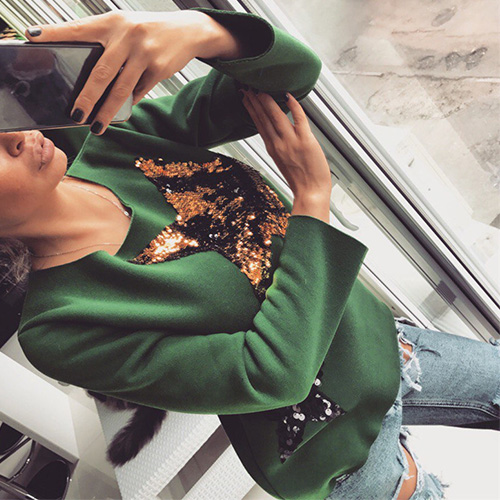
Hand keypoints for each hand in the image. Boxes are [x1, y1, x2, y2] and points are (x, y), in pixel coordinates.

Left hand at [25, 10, 207, 134]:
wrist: (187, 31)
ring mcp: (144, 53)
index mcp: (112, 22)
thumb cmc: (148, 30)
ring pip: (121, 89)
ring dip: (107, 111)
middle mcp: (127, 35)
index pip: (79, 28)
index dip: (55, 33)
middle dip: (86, 97)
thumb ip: (106, 43)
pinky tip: (121, 109)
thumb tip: (88, 76)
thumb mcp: (124, 26)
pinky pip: (139, 91)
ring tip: (96, 126)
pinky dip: (129, 102)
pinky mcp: (159, 68)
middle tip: (76, 114)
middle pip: (101, 71)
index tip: (33, 38)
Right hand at [240, 89, 331, 197]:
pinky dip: (294, 106)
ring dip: (267, 101)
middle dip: (254, 101)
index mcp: (273, 148)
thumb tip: (280, 134)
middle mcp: (279, 144)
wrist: (310, 193)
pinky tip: (288, 96)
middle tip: (248, 87)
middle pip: (263, 118)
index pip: (259, 124)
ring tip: (261, 89)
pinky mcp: (306, 141)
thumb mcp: (284, 162)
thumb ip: (280, 147)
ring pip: (276, 116)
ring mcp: (291, 142)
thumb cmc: (301, 181)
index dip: (252, 110)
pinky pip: (299, 119)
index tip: (246, 98)